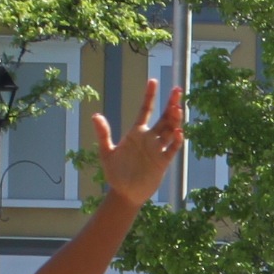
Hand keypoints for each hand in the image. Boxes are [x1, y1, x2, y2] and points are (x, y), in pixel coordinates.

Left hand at [92, 76, 185, 207]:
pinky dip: (175, 140)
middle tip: (177, 90)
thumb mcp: (106, 152)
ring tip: (177, 108)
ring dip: (174, 120)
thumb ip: (103, 134)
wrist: (124, 193)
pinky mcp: (162, 162)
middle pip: (163, 117)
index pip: (145, 110)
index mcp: (136, 132)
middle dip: (171, 103)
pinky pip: (172, 148)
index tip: (153, 81)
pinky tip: (177, 131)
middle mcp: (149, 138)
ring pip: (170, 130)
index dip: (150, 96)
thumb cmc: (115, 173)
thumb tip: (95, 115)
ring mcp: (157, 149)